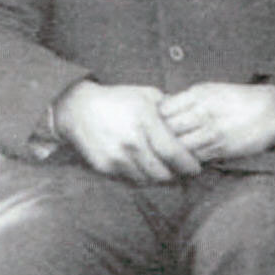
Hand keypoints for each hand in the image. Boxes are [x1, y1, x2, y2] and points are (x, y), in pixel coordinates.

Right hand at [53, 81, 201, 182]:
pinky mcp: (105, 167)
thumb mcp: (147, 95)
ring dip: (159, 178)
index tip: (196, 168)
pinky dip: (141, 177)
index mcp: (145, 121)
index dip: (188, 164)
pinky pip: (131, 179)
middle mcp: (132, 142)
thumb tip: (192, 119)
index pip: (173, 152)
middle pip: (162, 172)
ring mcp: (117, 156)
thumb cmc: (119, 100)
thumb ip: (170, 109)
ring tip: (166, 171)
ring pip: (147, 179)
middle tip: (182, 172)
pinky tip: (145, 168)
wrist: (78, 108)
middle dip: (176, 175)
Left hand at [158, 82, 274, 161]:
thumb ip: (188, 100)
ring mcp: (213, 131)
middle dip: (157, 139)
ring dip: (170, 154)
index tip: (150, 127)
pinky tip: (182, 163)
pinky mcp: (223, 148)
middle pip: (167, 130)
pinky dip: (186, 162)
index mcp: (199, 94)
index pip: (163, 110)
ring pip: (179, 147)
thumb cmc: (241, 99)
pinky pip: (195, 158)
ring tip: (163, 158)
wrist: (274, 109)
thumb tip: (162, 111)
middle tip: (151, 147)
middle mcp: (204, 112)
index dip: (153, 120)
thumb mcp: (212, 90)